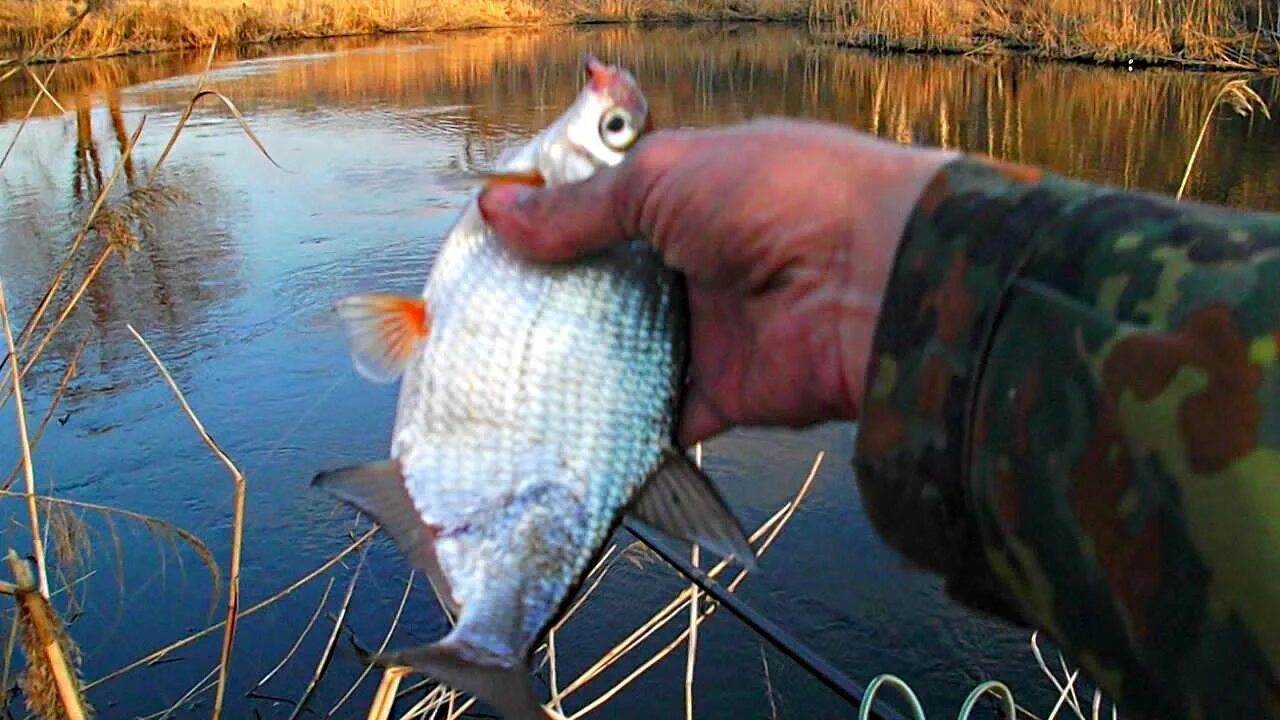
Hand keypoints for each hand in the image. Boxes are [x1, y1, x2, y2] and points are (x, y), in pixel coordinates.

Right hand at [478, 118, 953, 445]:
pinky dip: (625, 432)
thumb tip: (498, 213)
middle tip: (487, 319)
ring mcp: (711, 330)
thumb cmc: (780, 198)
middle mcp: (697, 263)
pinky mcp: (724, 393)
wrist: (875, 277)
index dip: (553, 226)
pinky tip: (567, 433)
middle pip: (610, 289)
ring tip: (506, 378)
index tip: (494, 247)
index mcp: (690, 196)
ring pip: (629, 356)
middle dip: (557, 303)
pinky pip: (664, 421)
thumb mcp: (662, 179)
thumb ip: (580, 207)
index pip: (607, 211)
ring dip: (581, 367)